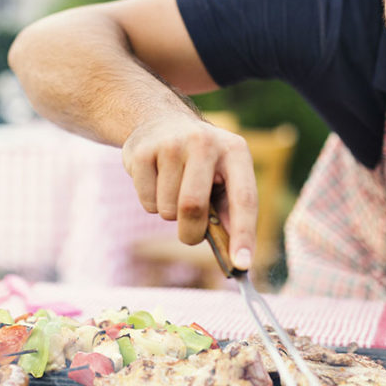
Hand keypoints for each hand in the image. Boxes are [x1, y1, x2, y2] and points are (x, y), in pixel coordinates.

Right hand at [121, 114, 257, 270]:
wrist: (160, 120)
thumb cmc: (201, 162)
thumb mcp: (224, 176)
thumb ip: (231, 212)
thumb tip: (237, 258)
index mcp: (235, 150)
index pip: (243, 198)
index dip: (243, 234)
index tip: (241, 264)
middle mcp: (204, 142)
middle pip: (193, 207)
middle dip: (191, 233)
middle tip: (190, 234)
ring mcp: (170, 144)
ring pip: (167, 210)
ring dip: (170, 214)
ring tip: (173, 188)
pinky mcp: (141, 151)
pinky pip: (146, 202)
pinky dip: (151, 203)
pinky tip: (156, 179)